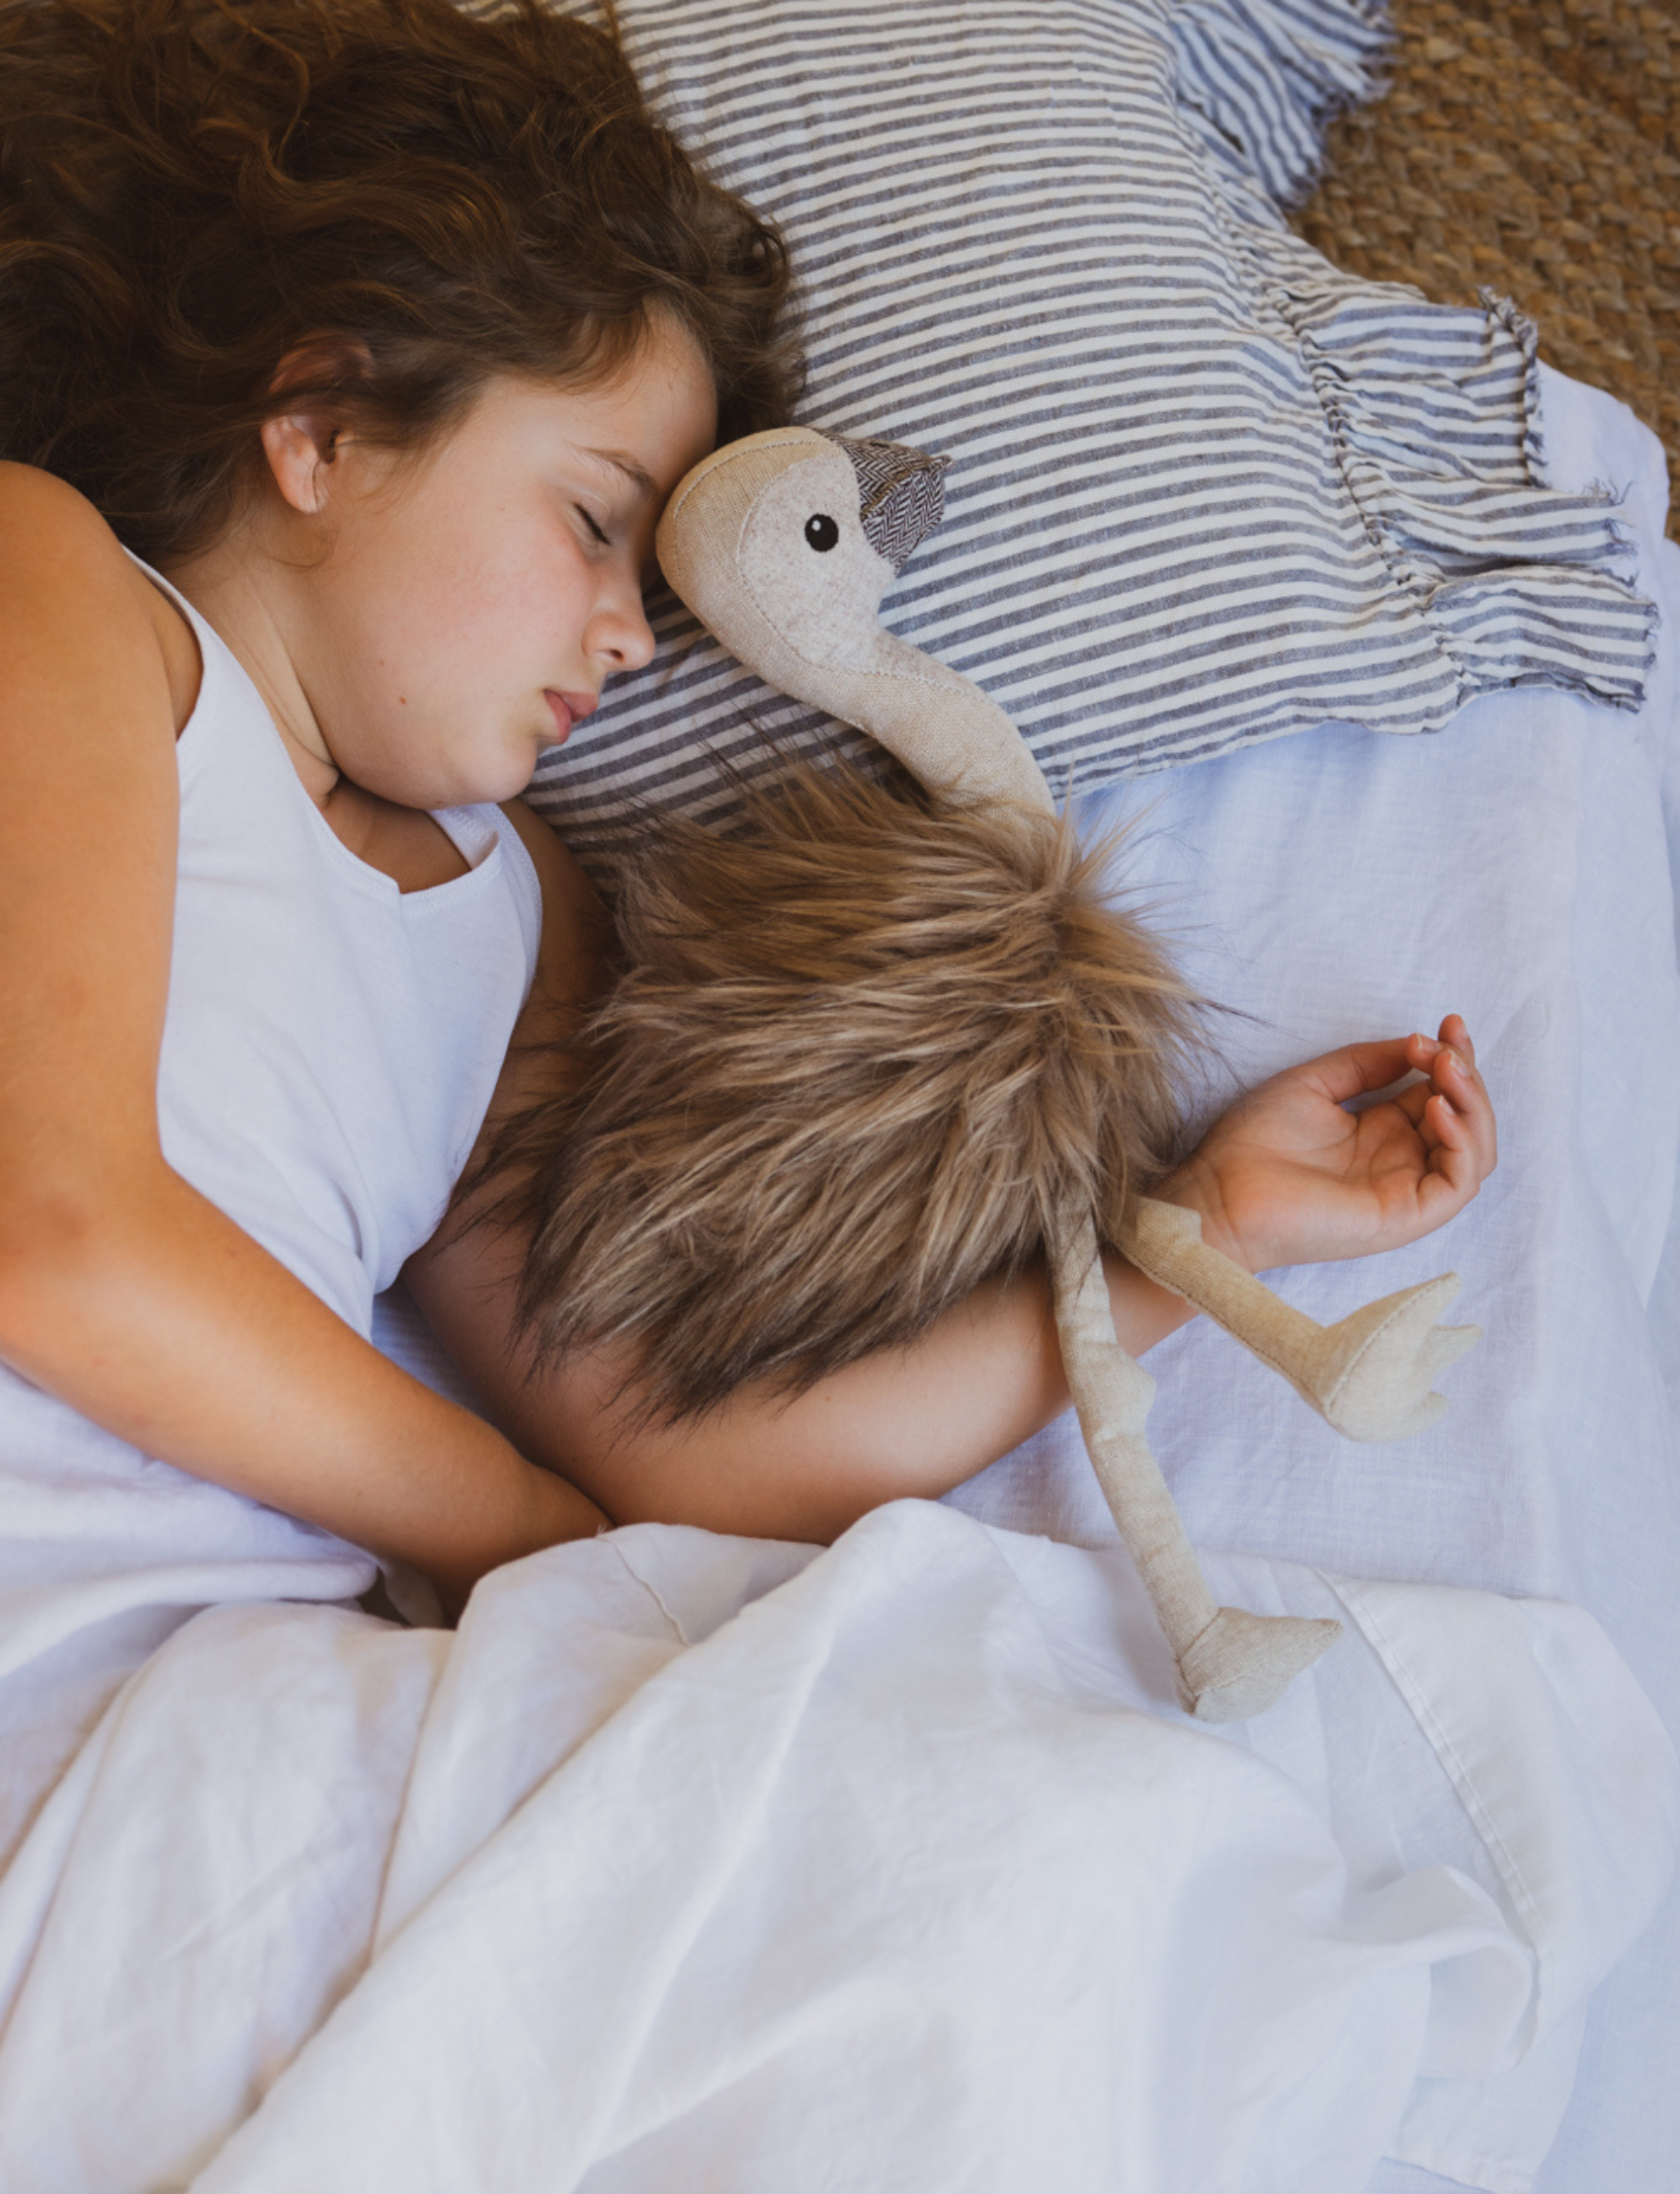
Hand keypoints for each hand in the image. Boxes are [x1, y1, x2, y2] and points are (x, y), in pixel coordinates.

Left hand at [1155, 1015, 1496, 1272]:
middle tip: (1443, 1043)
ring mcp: (1406, 1190)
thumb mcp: (1313, 1083)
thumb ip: (1366, 1064)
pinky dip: (1462, 1141)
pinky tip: (1433, 1107)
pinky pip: (1459, 1183)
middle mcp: (1400, 1161)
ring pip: (1475, 1151)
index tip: (1448, 1021)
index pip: (1441, 1093)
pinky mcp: (1405, 1216)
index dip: (1454, 1056)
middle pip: (1467, 1119)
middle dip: (1465, 1073)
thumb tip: (1417, 1044)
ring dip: (1473, 1104)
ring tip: (1444, 1069)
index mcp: (1381, 1132)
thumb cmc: (1251, 1143)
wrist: (1218, 1192)